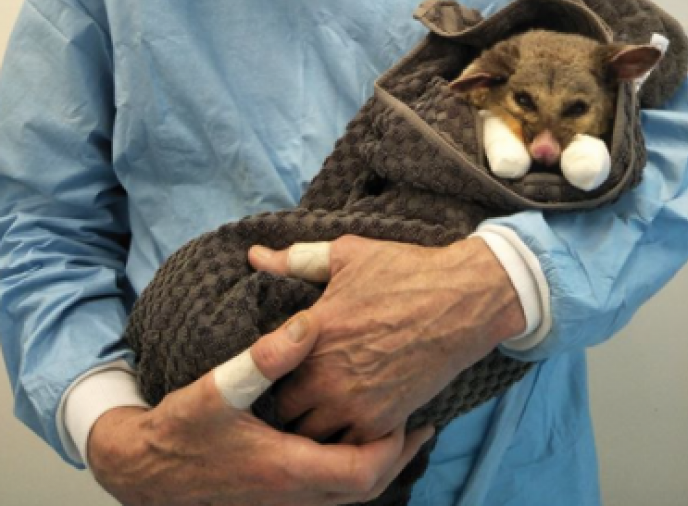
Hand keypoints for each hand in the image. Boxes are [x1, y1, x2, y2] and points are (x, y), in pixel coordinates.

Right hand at [87, 312, 432, 505]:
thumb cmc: (181, 429)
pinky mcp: (275, 495)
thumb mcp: (218, 387)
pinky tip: (351, 436)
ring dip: (375, 461)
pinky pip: (329, 490)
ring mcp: (284, 500)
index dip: (393, 445)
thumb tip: (309, 322)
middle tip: (420, 422)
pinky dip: (350, 466)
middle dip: (397, 456)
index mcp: (287, 469)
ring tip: (397, 425)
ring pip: (349, 493)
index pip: (363, 471)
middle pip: (366, 488)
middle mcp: (292, 495)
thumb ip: (266, 356)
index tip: (408, 412)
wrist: (145, 471)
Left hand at [249, 236, 524, 444]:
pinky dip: (345, 435)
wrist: (462, 301)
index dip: (266, 367)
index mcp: (311, 332)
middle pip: (283, 409)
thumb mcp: (346, 255)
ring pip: (312, 435)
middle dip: (286, 399)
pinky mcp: (382, 423)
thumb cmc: (403, 271)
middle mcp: (327, 375)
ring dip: (313, 422)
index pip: (263, 368)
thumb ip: (295, 258)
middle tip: (298, 386)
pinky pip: (347, 446)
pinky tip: (350, 414)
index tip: (275, 362)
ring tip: (321, 404)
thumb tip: (255, 255)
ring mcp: (354, 404)